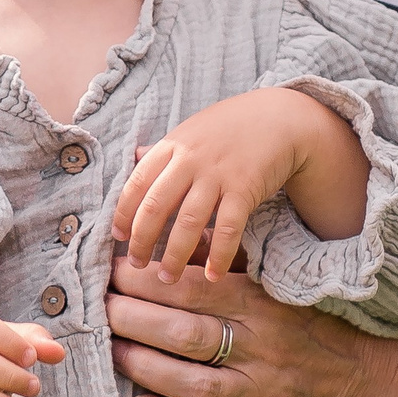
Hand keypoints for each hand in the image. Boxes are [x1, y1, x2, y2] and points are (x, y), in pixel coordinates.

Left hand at [104, 253, 394, 396]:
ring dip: (145, 369)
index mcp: (263, 304)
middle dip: (133, 320)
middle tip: (99, 310)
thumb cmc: (306, 324)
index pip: (194, 289)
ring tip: (112, 353)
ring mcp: (265, 394)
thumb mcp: (274, 285)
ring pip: (195, 384)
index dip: (146, 280)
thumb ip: (225, 261)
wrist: (367, 382)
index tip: (112, 271)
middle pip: (187, 334)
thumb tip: (171, 227)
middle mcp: (265, 348)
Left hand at [112, 88, 361, 281]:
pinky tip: (211, 276)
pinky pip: (228, 228)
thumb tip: (133, 158)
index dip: (123, 213)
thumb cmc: (230, 128)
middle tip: (136, 265)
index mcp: (172, 145)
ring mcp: (217, 174)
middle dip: (142, 240)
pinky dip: (219, 255)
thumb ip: (164, 149)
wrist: (280, 117)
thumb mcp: (191, 130)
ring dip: (175, 255)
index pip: (136, 183)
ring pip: (189, 222)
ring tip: (167, 279)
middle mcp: (190, 159)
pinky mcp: (245, 188)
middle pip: (156, 206)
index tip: (117, 237)